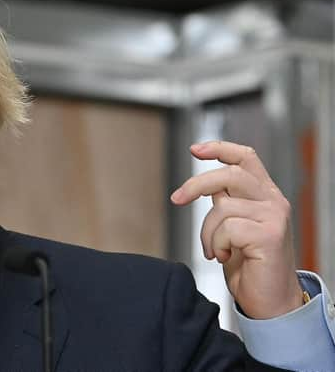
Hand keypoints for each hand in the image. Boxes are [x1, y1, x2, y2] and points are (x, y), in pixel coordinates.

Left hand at [170, 140, 302, 318]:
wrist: (270, 302)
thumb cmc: (249, 266)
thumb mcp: (234, 226)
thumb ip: (227, 203)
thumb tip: (205, 186)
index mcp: (264, 194)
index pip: (245, 158)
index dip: (220, 149)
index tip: (195, 150)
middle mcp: (273, 201)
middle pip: (229, 174)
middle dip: (196, 185)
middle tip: (177, 199)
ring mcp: (274, 216)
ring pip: (222, 207)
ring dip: (207, 233)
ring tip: (215, 250)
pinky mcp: (270, 235)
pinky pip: (227, 229)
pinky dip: (216, 244)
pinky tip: (224, 258)